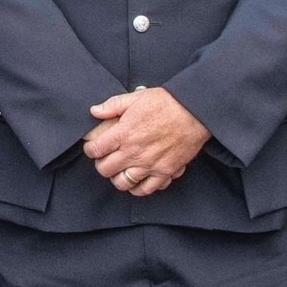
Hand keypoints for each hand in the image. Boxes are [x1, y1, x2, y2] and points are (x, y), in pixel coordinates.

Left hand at [83, 87, 210, 196]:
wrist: (196, 111)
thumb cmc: (166, 103)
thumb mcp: (136, 98)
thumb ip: (112, 105)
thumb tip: (94, 111)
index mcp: (123, 134)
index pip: (95, 150)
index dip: (90, 150)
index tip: (93, 148)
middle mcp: (134, 152)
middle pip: (105, 169)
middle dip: (101, 164)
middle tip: (106, 159)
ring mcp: (150, 164)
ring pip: (123, 183)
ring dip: (117, 178)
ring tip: (120, 170)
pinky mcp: (166, 171)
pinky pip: (147, 189)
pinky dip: (139, 188)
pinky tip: (137, 180)